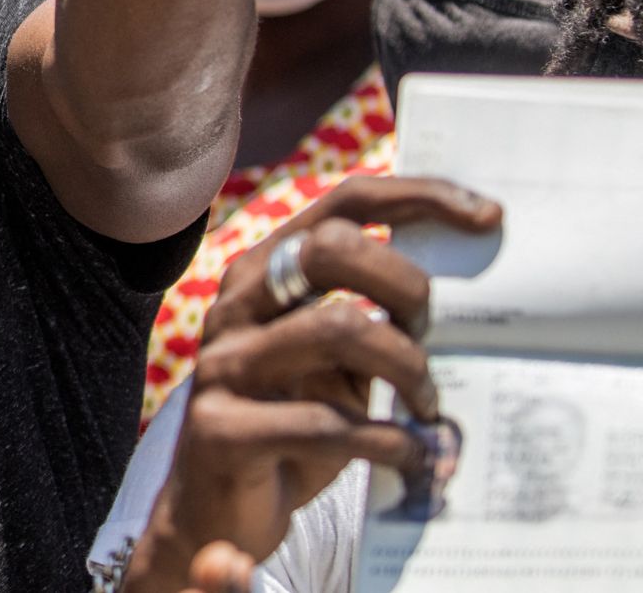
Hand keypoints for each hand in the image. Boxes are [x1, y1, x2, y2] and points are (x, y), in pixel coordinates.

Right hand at [123, 177, 502, 590]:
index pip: (341, 202)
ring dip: (409, 370)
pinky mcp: (222, 429)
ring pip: (339, 329)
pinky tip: (412, 457)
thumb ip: (371, 318)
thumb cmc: (295, 423)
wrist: (216, 508)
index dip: (417, 196)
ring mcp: (223, 364)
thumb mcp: (336, 363)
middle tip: (432, 337)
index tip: (487, 217)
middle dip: (405, 287)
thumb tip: (460, 291)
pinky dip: (392, 442)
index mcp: (263, 271)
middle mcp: (235, 304)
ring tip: (430, 407)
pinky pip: (329, 424)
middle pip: (333, 248)